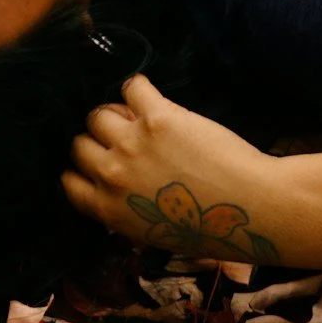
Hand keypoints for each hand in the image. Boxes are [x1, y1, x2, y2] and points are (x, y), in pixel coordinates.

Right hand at [62, 76, 283, 264]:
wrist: (252, 209)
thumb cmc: (207, 228)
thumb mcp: (150, 234)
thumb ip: (121, 211)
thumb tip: (111, 190)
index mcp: (106, 207)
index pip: (68, 181)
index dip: (79, 169)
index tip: (95, 163)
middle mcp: (111, 174)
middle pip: (79, 143)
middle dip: (96, 140)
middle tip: (118, 138)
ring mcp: (132, 143)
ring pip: (98, 114)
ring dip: (114, 113)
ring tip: (134, 115)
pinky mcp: (158, 118)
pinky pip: (132, 88)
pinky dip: (137, 88)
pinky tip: (147, 95)